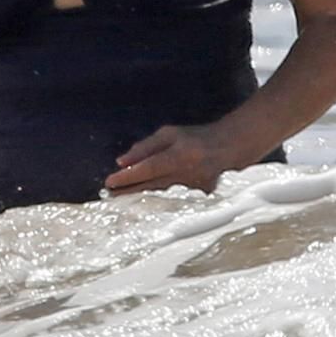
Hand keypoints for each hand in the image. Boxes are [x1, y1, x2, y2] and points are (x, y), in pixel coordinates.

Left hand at [102, 123, 243, 195]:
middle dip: (127, 191)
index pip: (147, 168)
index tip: (109, 183)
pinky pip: (171, 200)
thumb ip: (145, 147)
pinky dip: (156, 200)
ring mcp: (192, 189)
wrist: (227, 149)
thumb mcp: (169, 135)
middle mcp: (185, 174)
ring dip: (139, 196)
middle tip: (108, 195)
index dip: (128, 177)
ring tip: (120, 197)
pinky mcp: (197, 199)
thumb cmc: (194, 138)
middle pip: (150, 187)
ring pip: (159, 195)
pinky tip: (143, 201)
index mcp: (178, 155)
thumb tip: (121, 161)